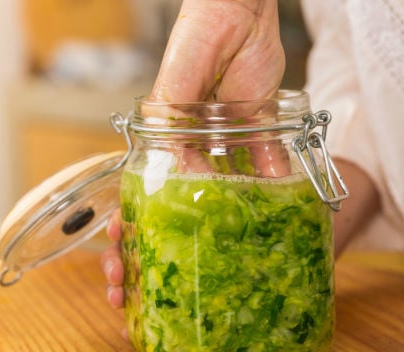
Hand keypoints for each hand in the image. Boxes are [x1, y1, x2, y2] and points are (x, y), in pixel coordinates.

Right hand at [102, 0, 284, 308]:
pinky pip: (267, 162)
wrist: (241, 8)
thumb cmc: (199, 36)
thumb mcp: (177, 83)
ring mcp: (227, 138)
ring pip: (229, 186)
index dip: (133, 229)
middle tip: (172, 273)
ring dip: (230, 217)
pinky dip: (273, 183)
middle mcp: (195, 143)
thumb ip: (173, 127)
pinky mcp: (257, 127)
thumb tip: (178, 175)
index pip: (147, 190)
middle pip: (186, 198)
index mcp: (166, 136)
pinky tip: (277, 209)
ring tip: (229, 253)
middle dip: (177, 237)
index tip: (126, 265)